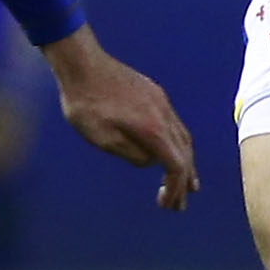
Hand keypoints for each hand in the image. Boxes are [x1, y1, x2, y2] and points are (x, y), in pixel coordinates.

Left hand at [41, 25, 197, 210]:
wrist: (82, 64)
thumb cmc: (86, 104)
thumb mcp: (102, 139)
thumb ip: (131, 154)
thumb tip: (149, 161)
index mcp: (152, 129)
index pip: (175, 165)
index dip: (175, 188)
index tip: (168, 205)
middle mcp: (164, 115)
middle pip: (184, 153)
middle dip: (184, 181)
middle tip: (180, 204)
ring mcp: (161, 101)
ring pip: (183, 137)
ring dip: (186, 162)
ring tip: (187, 181)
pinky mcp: (154, 93)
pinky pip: (175, 124)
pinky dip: (178, 144)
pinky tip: (170, 149)